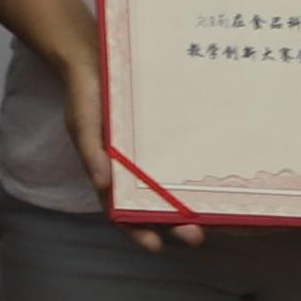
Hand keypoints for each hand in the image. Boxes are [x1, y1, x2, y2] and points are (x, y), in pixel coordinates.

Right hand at [68, 69, 198, 247]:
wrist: (95, 54)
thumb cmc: (84, 93)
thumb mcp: (81, 122)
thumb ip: (90, 150)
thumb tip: (102, 183)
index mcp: (110, 175)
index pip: (122, 212)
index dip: (138, 232)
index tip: (155, 246)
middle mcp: (134, 171)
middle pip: (155, 207)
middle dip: (175, 226)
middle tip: (197, 236)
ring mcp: (152, 155)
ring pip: (174, 187)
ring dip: (191, 204)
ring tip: (214, 218)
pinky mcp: (168, 135)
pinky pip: (183, 157)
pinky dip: (197, 171)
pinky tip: (219, 177)